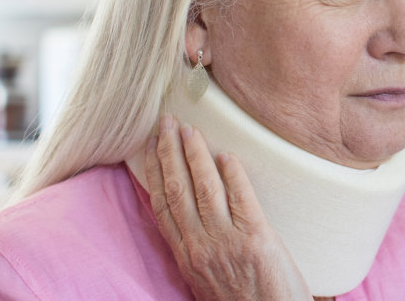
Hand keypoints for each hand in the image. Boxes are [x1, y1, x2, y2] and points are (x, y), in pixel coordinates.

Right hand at [144, 115, 315, 300]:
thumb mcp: (207, 281)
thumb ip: (199, 252)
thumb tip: (192, 223)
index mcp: (186, 257)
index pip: (162, 207)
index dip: (154, 173)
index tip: (148, 147)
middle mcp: (200, 248)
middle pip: (177, 191)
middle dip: (169, 153)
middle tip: (166, 122)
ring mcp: (227, 243)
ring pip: (204, 189)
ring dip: (195, 155)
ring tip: (190, 129)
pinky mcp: (256, 240)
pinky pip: (240, 199)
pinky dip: (232, 175)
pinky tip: (226, 155)